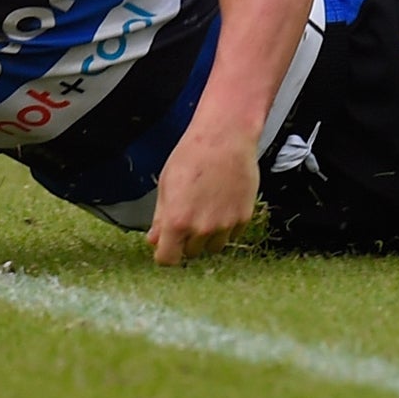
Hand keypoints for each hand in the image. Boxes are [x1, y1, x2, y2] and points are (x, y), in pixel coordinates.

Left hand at [147, 119, 260, 265]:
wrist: (226, 138)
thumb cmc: (194, 155)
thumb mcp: (166, 185)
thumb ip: (160, 218)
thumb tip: (155, 239)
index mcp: (176, 221)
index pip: (167, 259)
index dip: (165, 254)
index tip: (167, 247)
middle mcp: (201, 228)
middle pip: (191, 253)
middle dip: (187, 240)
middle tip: (190, 216)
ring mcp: (225, 224)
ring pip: (213, 246)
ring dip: (208, 236)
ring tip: (208, 209)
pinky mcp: (243, 217)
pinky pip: (232, 233)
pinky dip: (227, 225)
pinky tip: (223, 202)